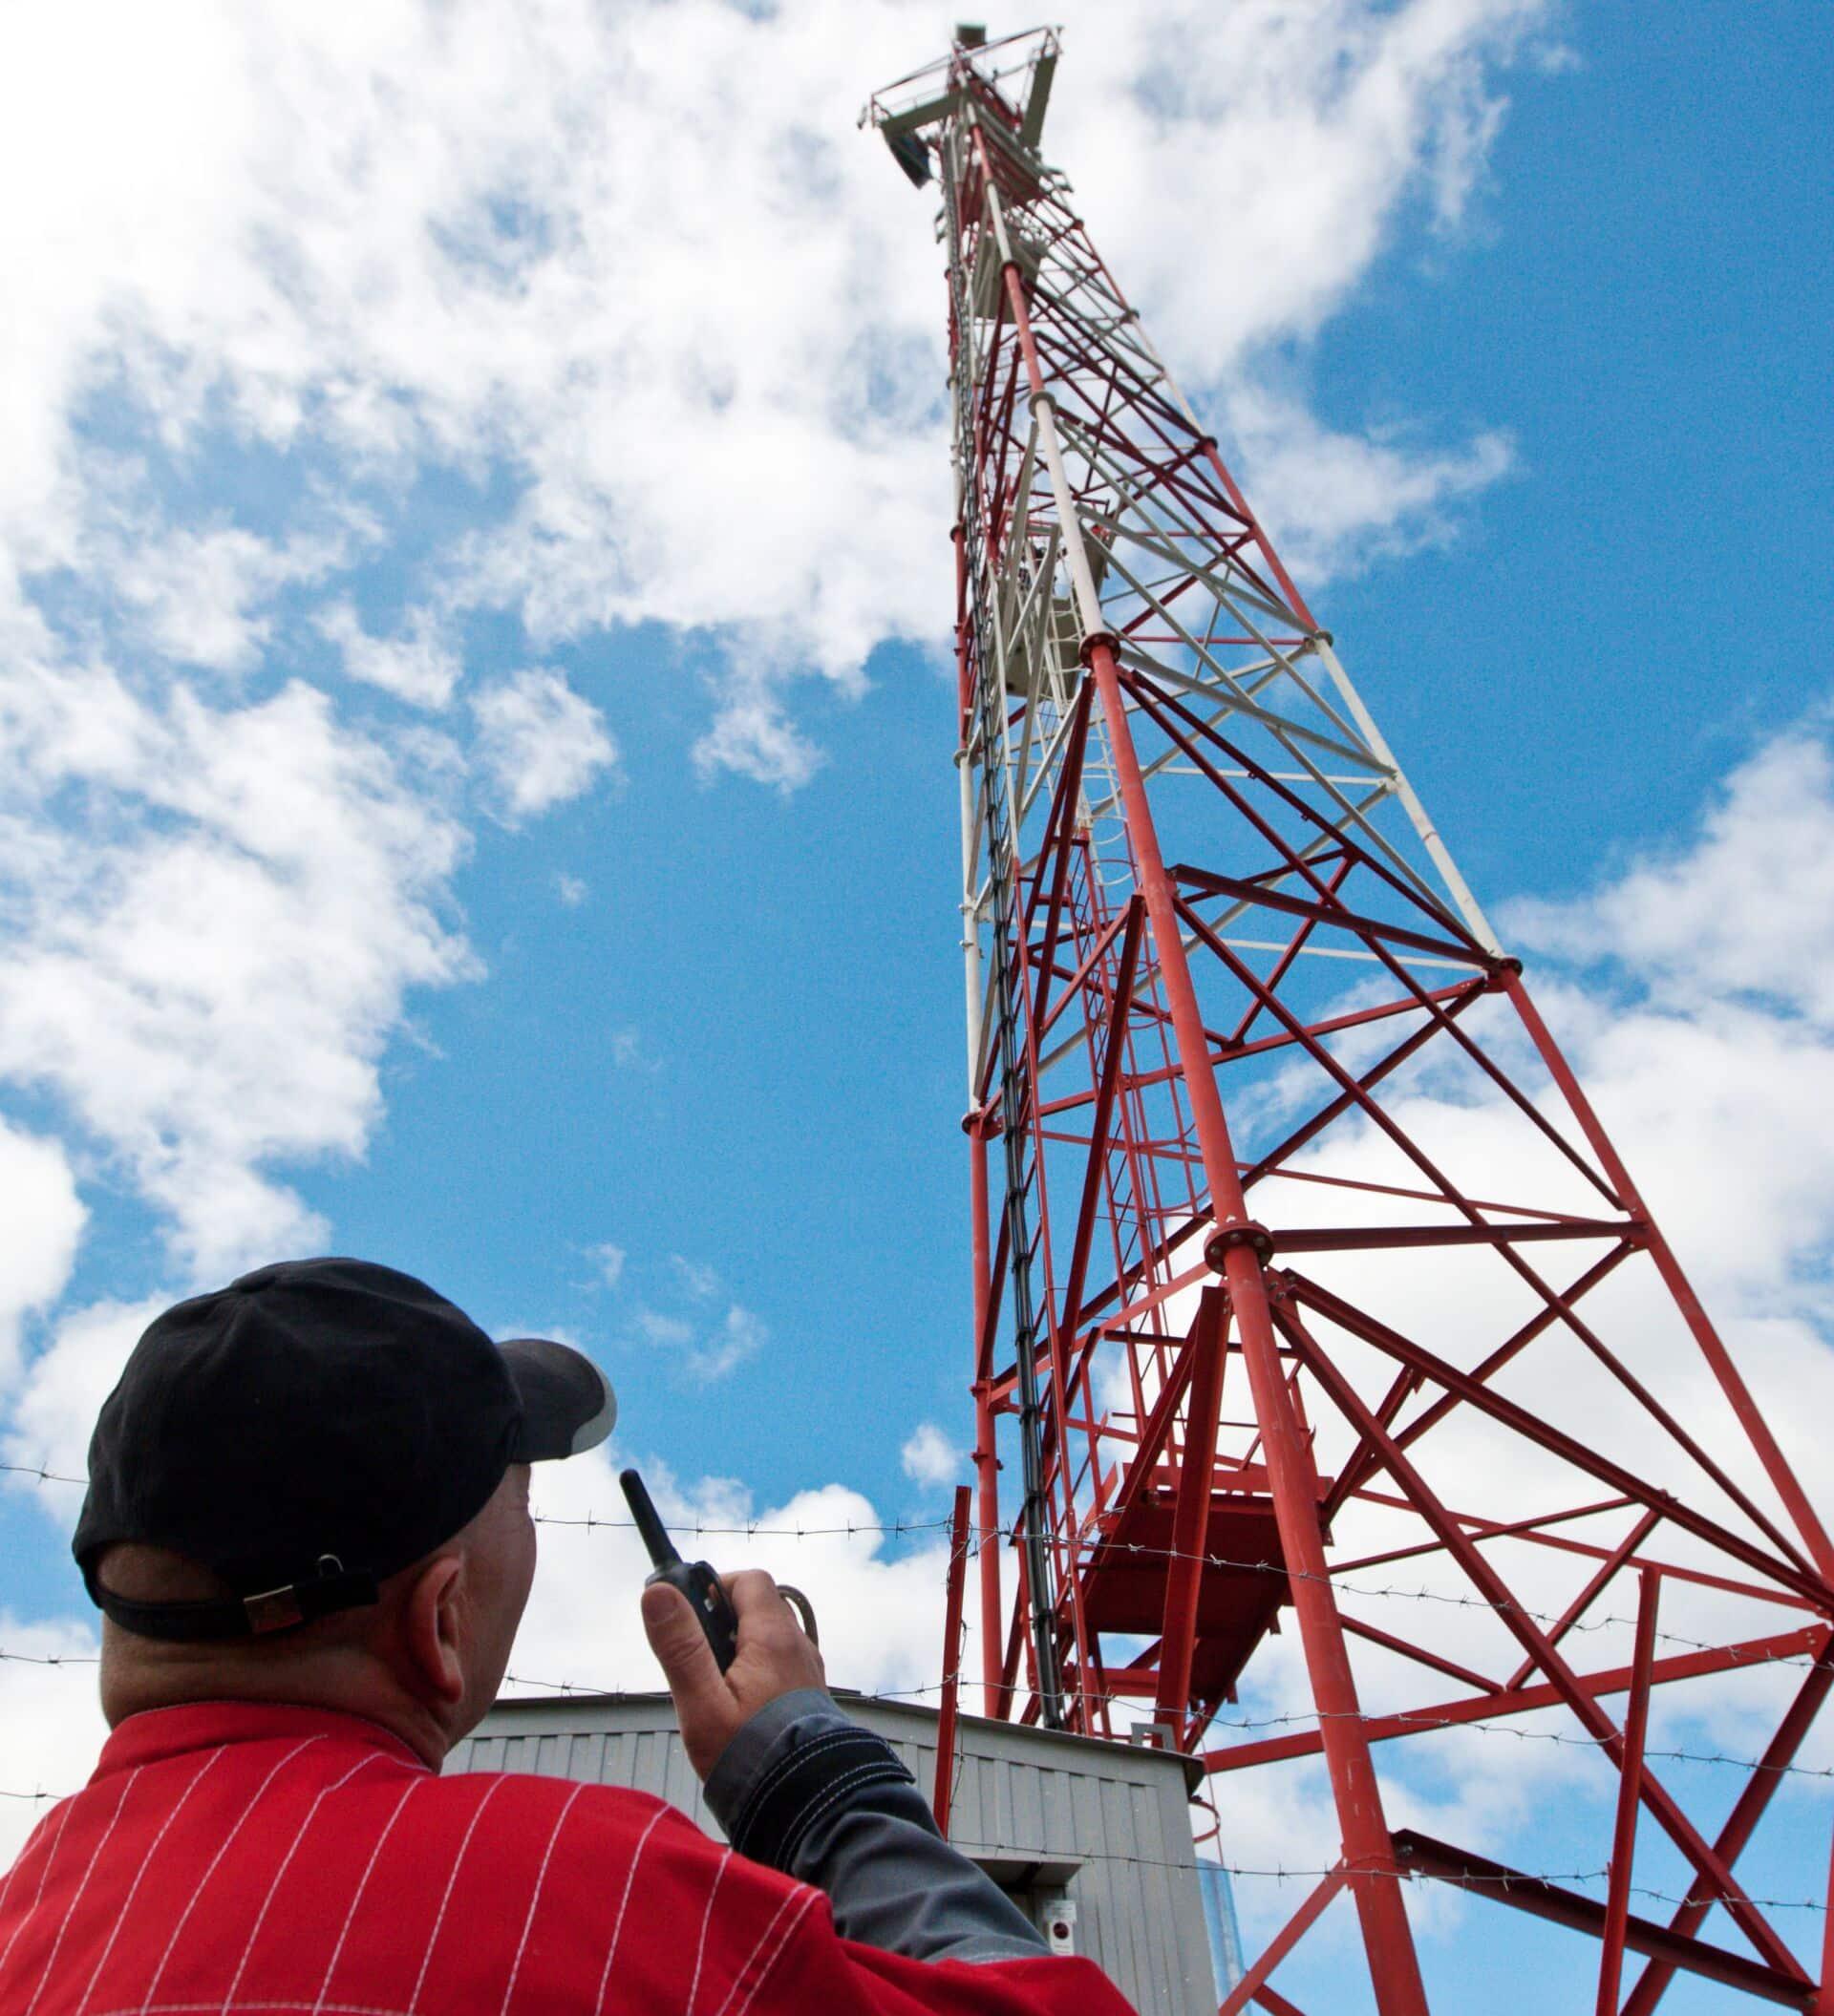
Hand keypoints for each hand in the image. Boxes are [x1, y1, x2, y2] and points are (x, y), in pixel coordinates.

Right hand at [641, 1568, 826, 1779]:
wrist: (805, 1805)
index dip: (715, 1586)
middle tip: (695, 1660)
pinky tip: (737, 1708)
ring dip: (738, 1648)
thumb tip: (658, 1593)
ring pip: (769, 1637)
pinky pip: (780, 1663)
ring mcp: (807, 1670)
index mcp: (774, 1637)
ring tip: (713, 1690)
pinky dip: (756, 1670)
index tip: (688, 1612)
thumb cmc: (749, 1757)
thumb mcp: (702, 1704)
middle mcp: (798, 1646)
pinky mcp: (808, 1695)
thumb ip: (680, 1647)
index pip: (749, 1581)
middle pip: (758, 1607)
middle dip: (722, 1622)